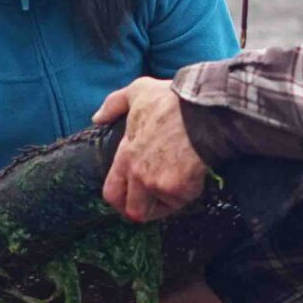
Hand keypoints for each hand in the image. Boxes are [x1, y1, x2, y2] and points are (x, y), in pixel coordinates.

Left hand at [94, 77, 207, 223]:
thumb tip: (97, 118)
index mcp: (126, 154)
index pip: (112, 190)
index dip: (120, 200)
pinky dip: (189, 192)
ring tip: (179, 185)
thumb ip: (114, 104)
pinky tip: (196, 174)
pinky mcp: (177, 190)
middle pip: (132, 210)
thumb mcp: (139, 91)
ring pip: (158, 209)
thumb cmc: (173, 100)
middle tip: (154, 206)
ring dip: (167, 203)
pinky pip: (181, 201)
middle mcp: (137, 173)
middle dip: (142, 211)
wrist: (205, 110)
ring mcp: (156, 183)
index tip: (131, 200)